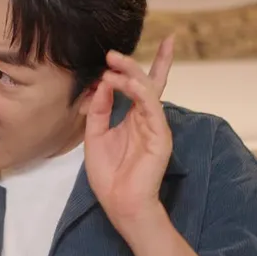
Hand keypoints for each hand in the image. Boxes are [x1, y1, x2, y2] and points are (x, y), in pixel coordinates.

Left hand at [84, 35, 175, 229]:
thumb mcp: (95, 134)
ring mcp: (155, 125)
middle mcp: (147, 117)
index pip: (139, 85)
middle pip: (146, 81)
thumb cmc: (110, 174)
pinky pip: (152, 107)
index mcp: (133, 117)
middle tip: (112, 52)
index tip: (114, 52)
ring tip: (112, 64)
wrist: (120, 203)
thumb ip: (99, 108)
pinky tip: (127, 83)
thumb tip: (104, 81)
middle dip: (130, 64)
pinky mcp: (160, 136)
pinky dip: (140, 92)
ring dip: (130, 74)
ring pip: (148, 90)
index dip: (134, 66)